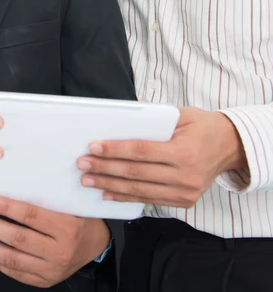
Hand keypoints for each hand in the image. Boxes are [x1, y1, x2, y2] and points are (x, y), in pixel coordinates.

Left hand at [0, 196, 109, 287]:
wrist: (95, 245)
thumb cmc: (77, 217)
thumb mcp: (67, 203)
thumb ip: (43, 197)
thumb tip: (9, 181)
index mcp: (66, 227)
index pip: (30, 216)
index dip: (6, 208)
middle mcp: (59, 251)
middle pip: (18, 238)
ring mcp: (52, 270)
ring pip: (13, 259)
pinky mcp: (45, 281)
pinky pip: (16, 273)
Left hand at [77, 107, 247, 207]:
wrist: (230, 147)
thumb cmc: (202, 126)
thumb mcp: (182, 114)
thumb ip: (154, 113)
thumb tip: (125, 110)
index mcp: (184, 152)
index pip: (141, 151)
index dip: (115, 149)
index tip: (93, 146)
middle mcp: (185, 176)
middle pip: (136, 173)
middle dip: (105, 168)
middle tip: (82, 164)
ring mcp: (185, 192)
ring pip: (139, 190)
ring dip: (110, 185)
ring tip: (88, 180)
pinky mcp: (183, 201)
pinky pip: (149, 199)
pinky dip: (126, 197)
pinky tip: (107, 193)